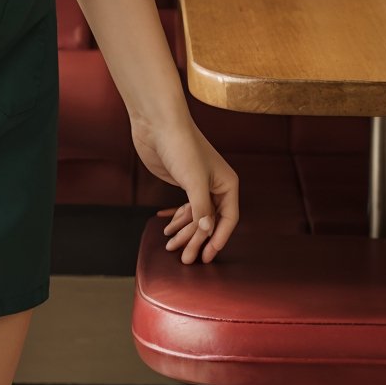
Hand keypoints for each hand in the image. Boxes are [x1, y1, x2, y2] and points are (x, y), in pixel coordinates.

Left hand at [131, 111, 238, 263]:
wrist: (157, 124)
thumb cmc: (181, 146)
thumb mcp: (193, 180)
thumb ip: (201, 208)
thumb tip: (208, 231)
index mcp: (227, 184)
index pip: (228, 219)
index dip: (219, 239)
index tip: (208, 256)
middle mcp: (216, 186)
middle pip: (211, 221)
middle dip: (198, 241)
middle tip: (187, 260)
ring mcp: (199, 185)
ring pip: (196, 216)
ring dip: (185, 233)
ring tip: (172, 249)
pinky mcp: (183, 183)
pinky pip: (185, 209)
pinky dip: (177, 221)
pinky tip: (168, 232)